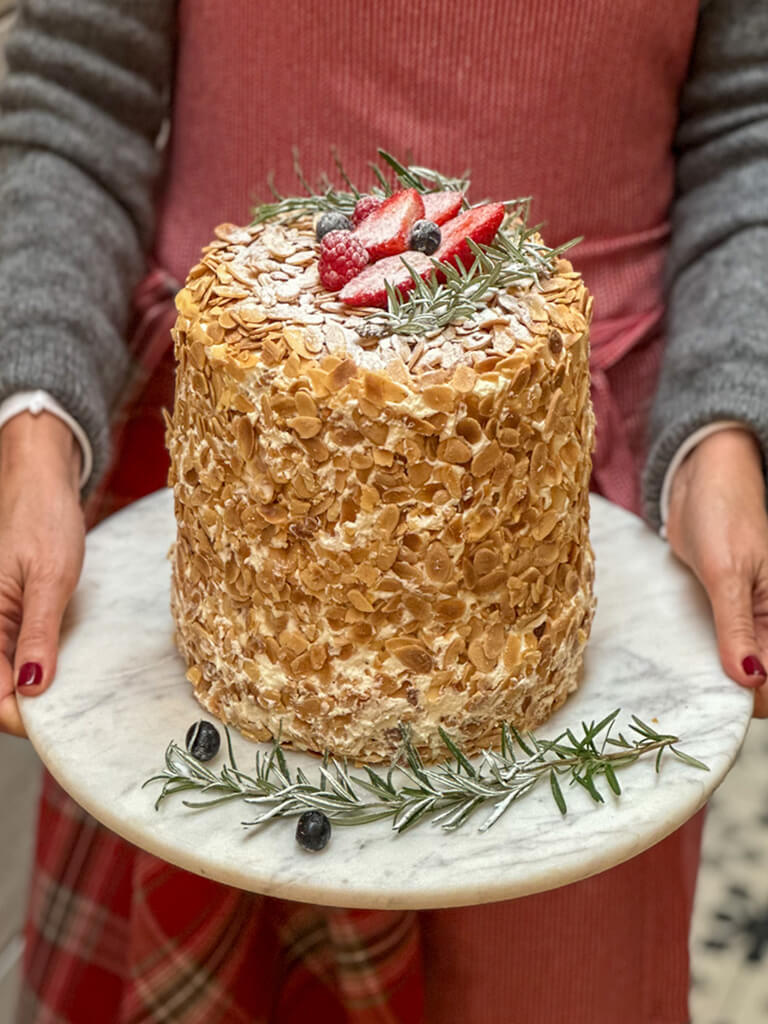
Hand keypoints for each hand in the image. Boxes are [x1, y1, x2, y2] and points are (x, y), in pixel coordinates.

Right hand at [0, 413, 84, 735]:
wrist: (42, 487)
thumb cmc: (44, 521)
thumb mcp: (50, 578)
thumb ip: (39, 632)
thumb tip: (34, 685)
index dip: (18, 715)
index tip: (54, 724)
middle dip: (28, 709)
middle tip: (71, 714)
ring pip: (8, 677)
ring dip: (36, 692)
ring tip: (72, 696)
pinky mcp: (11, 620)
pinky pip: (19, 657)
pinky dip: (40, 668)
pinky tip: (64, 670)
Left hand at [667, 427, 767, 716]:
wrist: (698, 482)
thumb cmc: (723, 513)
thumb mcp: (729, 573)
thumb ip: (738, 628)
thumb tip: (751, 679)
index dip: (759, 697)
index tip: (730, 703)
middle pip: (763, 676)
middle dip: (740, 691)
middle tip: (703, 697)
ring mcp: (749, 617)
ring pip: (742, 665)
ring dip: (721, 677)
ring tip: (692, 686)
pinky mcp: (725, 610)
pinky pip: (722, 645)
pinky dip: (709, 658)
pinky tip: (689, 666)